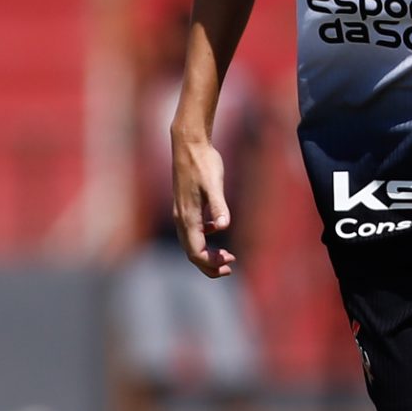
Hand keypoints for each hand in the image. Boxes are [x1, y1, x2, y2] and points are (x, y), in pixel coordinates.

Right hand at [172, 130, 235, 276]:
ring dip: (206, 253)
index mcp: (188, 217)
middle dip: (209, 264)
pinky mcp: (185, 204)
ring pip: (191, 242)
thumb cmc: (203, 162)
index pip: (196, 252)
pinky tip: (216, 228)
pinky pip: (192, 230)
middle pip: (191, 252)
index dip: (211, 263)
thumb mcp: (214, 184)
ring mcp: (181, 211)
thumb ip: (219, 206)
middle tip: (229, 268)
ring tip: (225, 256)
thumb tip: (223, 226)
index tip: (230, 262)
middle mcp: (181, 218)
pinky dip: (204, 238)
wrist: (189, 143)